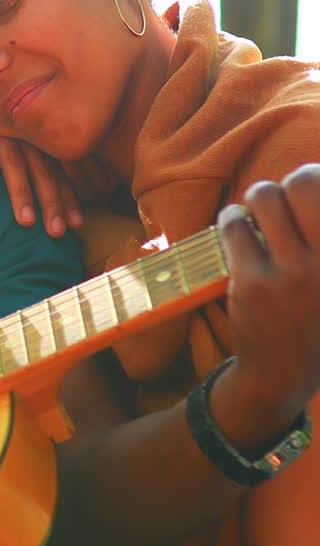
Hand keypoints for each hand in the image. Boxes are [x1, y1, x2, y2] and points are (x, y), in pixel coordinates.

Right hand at [0, 73, 81, 237]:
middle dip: (51, 201)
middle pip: (41, 168)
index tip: (76, 225)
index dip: (67, 196)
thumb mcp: (1, 141)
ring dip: (21, 193)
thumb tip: (40, 200)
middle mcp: (17, 131)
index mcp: (30, 136)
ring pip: (13, 162)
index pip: (56, 168)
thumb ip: (21, 161)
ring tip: (26, 222)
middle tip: (57, 231)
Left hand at [211, 164, 319, 449]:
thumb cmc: (316, 316)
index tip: (315, 179)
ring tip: (261, 211)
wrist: (284, 370)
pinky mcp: (253, 281)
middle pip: (305, 182)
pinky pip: (235, 223)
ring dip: (260, 196)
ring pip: (265, 196)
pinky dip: (233, 217)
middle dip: (294, 180)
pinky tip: (239, 227)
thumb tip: (311, 175)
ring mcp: (293, 273)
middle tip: (288, 195)